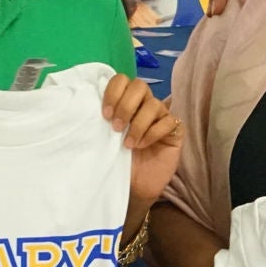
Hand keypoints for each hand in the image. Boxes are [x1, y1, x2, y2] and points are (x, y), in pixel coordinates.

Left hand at [102, 73, 181, 202]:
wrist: (135, 186)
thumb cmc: (119, 160)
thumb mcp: (105, 138)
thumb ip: (104, 119)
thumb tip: (90, 106)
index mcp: (127, 101)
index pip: (122, 80)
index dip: (113, 92)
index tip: (105, 114)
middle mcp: (145, 104)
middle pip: (140, 86)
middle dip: (126, 106)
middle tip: (115, 128)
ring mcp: (162, 116)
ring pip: (153, 104)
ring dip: (138, 124)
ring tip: (128, 144)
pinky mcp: (175, 130)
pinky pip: (167, 122)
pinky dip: (152, 133)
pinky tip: (143, 146)